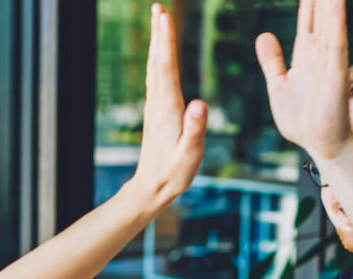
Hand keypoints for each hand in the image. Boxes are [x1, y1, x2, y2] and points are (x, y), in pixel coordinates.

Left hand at [125, 4, 207, 213]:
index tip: (164, 17)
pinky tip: (160, 54)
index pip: (166, 67)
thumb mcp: (190, 154)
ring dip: (157, 42)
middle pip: (157, 60)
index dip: (166, 41)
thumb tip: (200, 103)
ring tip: (158, 21)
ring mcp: (155, 106)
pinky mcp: (156, 111)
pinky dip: (158, 58)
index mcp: (167, 108)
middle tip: (158, 7)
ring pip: (155, 66)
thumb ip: (195, 129)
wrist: (152, 187)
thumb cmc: (173, 172)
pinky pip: (156, 77)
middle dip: (158, 33)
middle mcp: (158, 102)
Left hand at [255, 0, 352, 161]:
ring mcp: (329, 59)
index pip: (307, 15)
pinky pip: (336, 40)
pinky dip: (336, 20)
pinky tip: (335, 3)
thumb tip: (264, 35)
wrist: (319, 145)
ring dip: (331, 1)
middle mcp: (320, 51)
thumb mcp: (278, 85)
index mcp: (306, 53)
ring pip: (330, 18)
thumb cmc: (301, 120)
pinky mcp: (335, 72)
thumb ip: (272, 61)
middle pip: (321, 9)